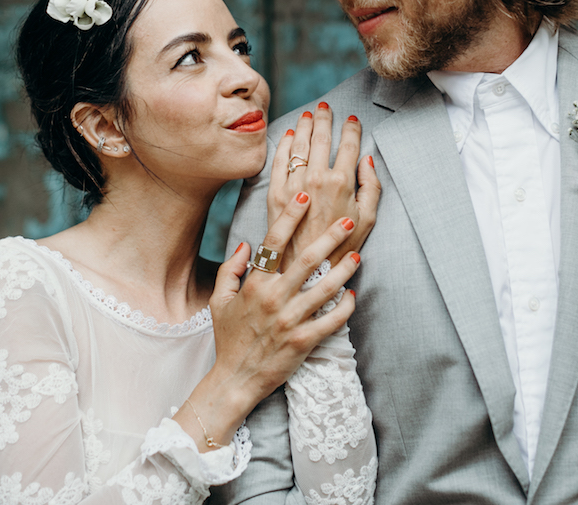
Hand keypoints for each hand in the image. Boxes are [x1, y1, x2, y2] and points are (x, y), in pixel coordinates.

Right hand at [180, 191, 361, 450]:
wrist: (236, 379)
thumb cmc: (229, 339)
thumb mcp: (220, 301)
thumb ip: (230, 269)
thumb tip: (246, 244)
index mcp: (255, 285)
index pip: (274, 243)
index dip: (289, 217)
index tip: (304, 197)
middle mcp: (273, 299)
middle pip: (306, 261)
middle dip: (328, 239)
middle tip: (347, 221)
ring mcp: (290, 320)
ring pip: (322, 289)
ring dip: (342, 271)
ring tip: (357, 256)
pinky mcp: (303, 342)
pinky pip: (330, 321)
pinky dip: (343, 308)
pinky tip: (352, 296)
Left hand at [268, 103, 379, 266]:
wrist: (307, 268)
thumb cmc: (342, 246)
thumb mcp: (369, 219)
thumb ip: (372, 186)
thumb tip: (367, 160)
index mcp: (342, 182)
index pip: (348, 144)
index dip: (351, 128)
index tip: (352, 119)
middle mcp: (316, 178)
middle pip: (321, 138)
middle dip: (324, 119)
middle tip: (325, 108)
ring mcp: (293, 184)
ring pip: (298, 144)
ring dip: (304, 125)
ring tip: (308, 115)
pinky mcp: (275, 192)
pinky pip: (278, 160)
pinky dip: (283, 144)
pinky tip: (288, 135)